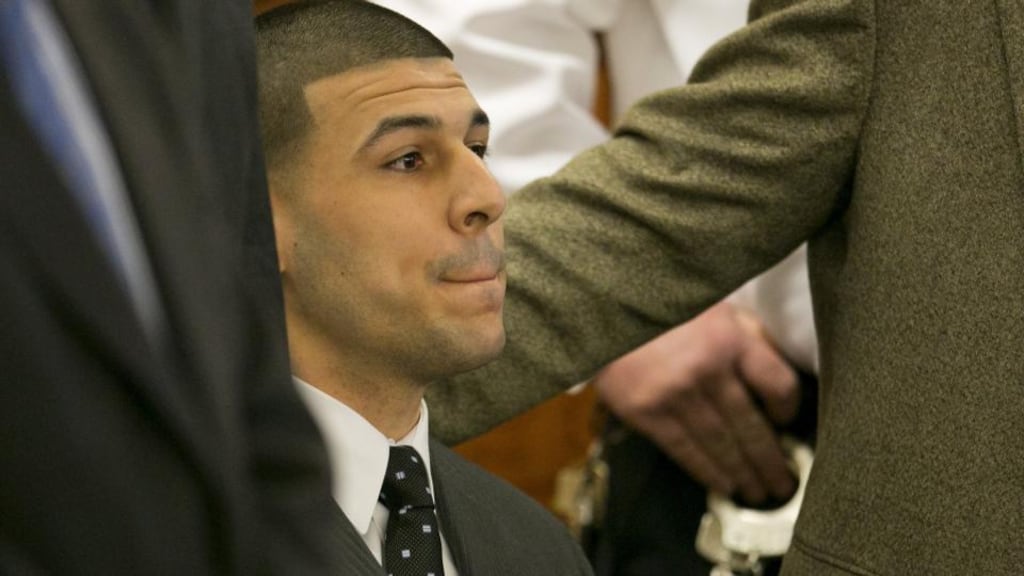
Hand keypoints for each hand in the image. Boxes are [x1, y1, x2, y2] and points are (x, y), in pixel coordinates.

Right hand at [592, 300, 799, 503]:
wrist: (602, 312)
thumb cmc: (662, 310)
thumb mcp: (712, 306)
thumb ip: (745, 336)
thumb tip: (773, 382)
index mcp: (729, 338)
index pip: (777, 384)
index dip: (788, 409)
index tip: (786, 422)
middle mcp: (706, 368)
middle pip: (750, 424)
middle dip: (770, 460)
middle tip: (783, 484)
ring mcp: (674, 394)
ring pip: (720, 444)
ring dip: (743, 473)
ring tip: (757, 492)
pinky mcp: (645, 412)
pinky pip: (684, 450)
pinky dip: (707, 472)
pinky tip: (724, 485)